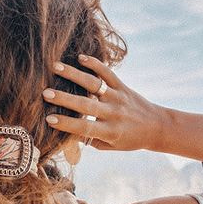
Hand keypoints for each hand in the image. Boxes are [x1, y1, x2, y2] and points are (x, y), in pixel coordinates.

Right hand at [42, 55, 165, 151]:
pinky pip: (108, 73)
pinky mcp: (123, 86)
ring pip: (94, 84)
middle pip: (85, 105)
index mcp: (110, 132)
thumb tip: (67, 135)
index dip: (66, 124)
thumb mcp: (111, 146)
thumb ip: (91, 141)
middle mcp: (113, 113)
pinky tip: (80, 57)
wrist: (157, 127)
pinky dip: (95, 64)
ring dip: (74, 75)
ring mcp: (118, 97)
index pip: (84, 128)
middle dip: (64, 98)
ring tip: (55, 67)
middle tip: (45, 93)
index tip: (48, 118)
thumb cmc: (130, 139)